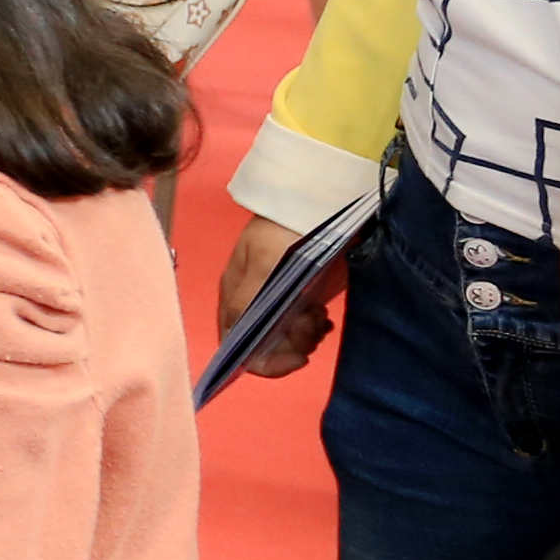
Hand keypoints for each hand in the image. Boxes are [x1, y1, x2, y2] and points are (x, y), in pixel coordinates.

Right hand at [215, 215, 336, 377]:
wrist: (318, 199)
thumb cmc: (288, 227)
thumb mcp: (265, 261)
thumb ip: (247, 299)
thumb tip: (235, 337)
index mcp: (235, 297)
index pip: (238, 346)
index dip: (265, 361)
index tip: (298, 357)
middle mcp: (251, 304)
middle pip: (265, 345)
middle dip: (292, 344)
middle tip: (315, 324)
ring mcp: (276, 301)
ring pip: (285, 338)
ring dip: (306, 336)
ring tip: (322, 316)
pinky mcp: (299, 296)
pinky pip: (301, 327)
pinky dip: (315, 328)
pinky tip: (325, 316)